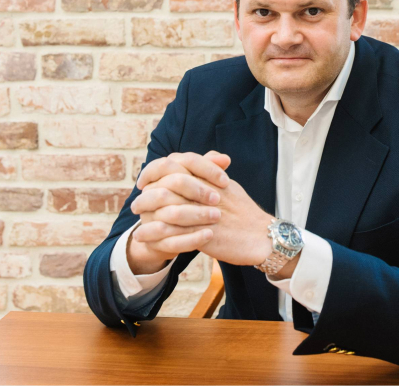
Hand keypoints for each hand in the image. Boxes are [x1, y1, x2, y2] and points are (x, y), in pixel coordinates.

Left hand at [135, 152, 274, 267]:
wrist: (261, 236)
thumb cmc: (245, 212)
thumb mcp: (229, 186)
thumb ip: (210, 172)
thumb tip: (195, 162)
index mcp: (209, 177)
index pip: (175, 164)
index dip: (155, 170)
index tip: (145, 180)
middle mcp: (204, 191)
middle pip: (167, 183)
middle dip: (148, 192)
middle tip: (137, 201)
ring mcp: (203, 212)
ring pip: (166, 206)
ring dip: (147, 211)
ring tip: (137, 218)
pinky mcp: (202, 233)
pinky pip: (172, 232)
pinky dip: (154, 233)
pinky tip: (143, 236)